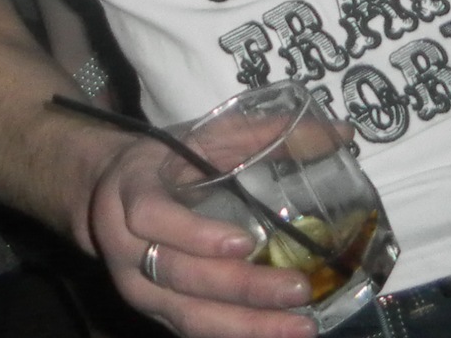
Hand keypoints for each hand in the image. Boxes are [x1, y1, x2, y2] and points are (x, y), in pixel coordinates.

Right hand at [88, 137, 316, 337]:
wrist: (108, 193)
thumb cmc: (165, 160)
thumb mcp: (203, 135)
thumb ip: (266, 134)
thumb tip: (342, 134)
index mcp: (132, 193)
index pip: (152, 218)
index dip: (195, 234)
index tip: (245, 241)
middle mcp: (126, 248)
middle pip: (180, 277)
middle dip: (241, 288)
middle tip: (298, 289)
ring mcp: (138, 288)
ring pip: (188, 316)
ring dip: (247, 327)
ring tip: (300, 328)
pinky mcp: (156, 312)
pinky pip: (195, 331)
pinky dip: (239, 336)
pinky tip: (278, 335)